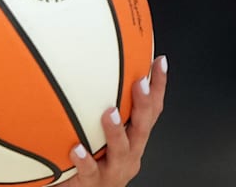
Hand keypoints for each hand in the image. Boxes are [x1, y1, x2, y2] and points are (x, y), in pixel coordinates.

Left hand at [62, 55, 168, 185]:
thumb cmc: (94, 160)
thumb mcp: (103, 132)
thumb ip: (101, 106)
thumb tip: (91, 68)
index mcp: (134, 138)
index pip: (152, 111)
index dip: (158, 87)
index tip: (159, 61)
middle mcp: (129, 153)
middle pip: (142, 128)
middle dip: (144, 105)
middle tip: (140, 83)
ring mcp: (114, 169)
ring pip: (120, 150)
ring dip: (116, 131)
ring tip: (109, 113)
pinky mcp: (94, 182)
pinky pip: (90, 171)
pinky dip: (84, 161)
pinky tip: (76, 150)